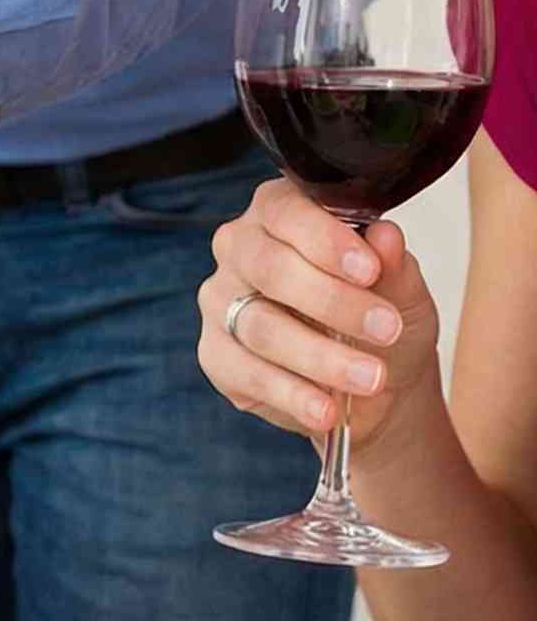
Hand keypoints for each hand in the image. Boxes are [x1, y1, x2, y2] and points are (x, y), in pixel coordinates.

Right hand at [197, 178, 442, 457]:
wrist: (376, 385)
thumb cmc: (382, 320)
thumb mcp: (404, 293)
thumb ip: (394, 266)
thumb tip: (385, 236)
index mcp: (281, 214)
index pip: (286, 211)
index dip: (325, 240)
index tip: (369, 271)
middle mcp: (240, 250)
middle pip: (269, 267)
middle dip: (331, 301)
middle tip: (385, 330)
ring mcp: (221, 302)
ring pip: (260, 325)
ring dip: (320, 357)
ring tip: (370, 378)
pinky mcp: (216, 354)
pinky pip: (246, 372)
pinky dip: (292, 394)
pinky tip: (327, 409)